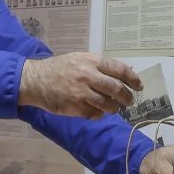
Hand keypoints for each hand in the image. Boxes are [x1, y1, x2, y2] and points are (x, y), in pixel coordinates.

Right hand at [20, 52, 140, 118]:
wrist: (35, 80)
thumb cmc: (60, 68)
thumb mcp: (79, 59)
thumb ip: (99, 65)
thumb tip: (124, 72)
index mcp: (91, 61)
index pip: (119, 69)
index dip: (132, 79)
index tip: (138, 86)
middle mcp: (87, 75)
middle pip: (116, 89)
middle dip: (127, 97)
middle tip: (129, 101)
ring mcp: (81, 92)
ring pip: (107, 104)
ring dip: (114, 108)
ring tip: (114, 108)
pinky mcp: (74, 107)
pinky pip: (94, 114)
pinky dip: (99, 114)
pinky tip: (97, 112)